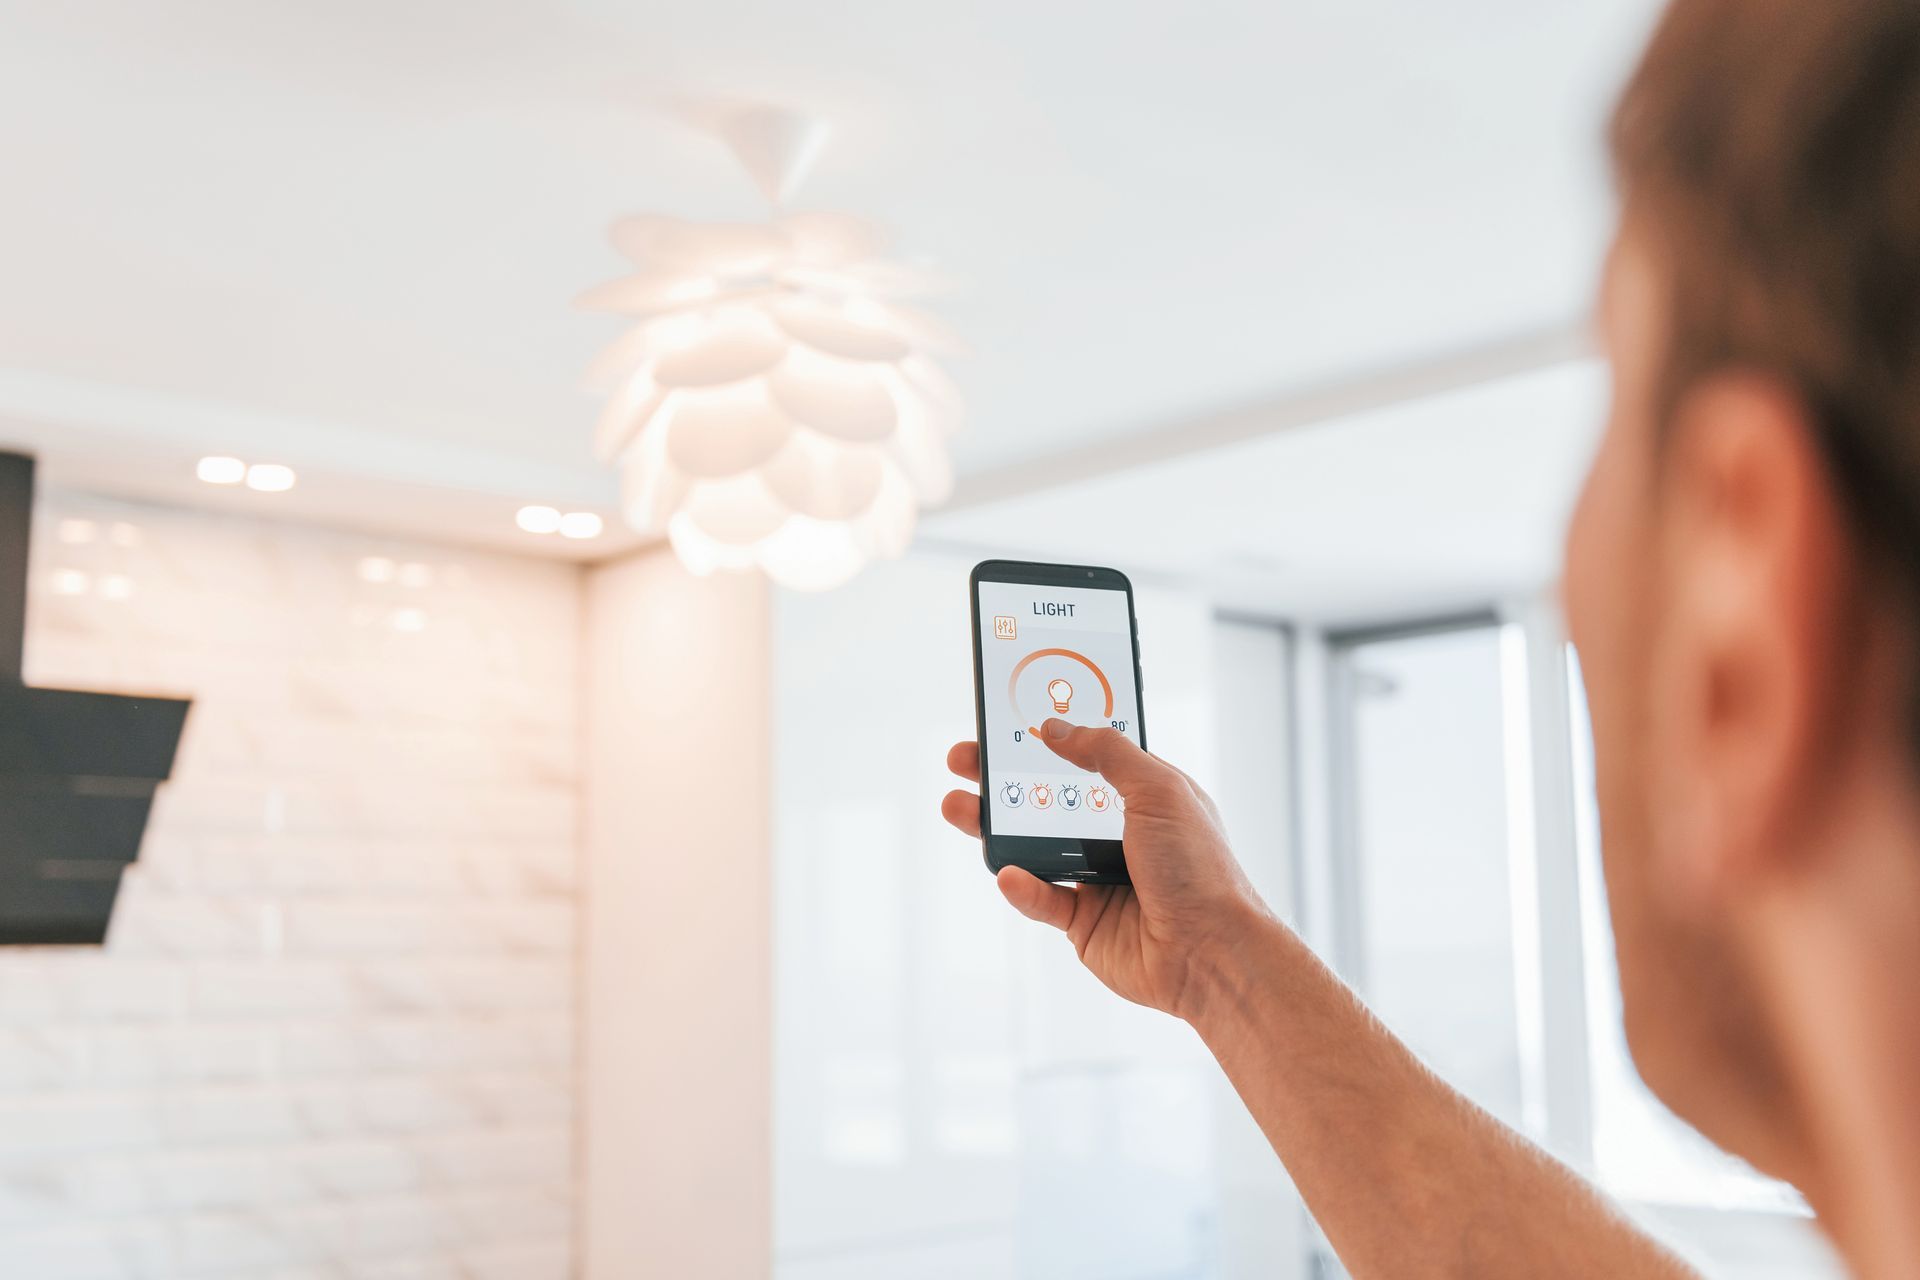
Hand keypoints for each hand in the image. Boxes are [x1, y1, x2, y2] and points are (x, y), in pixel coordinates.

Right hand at [942, 719, 1271, 1021]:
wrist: (1212, 952)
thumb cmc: (1200, 868)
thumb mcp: (1159, 789)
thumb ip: (1107, 753)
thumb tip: (1056, 728)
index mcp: (1144, 798)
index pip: (1088, 758)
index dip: (1050, 739)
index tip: (1010, 720)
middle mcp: (1119, 835)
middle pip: (1048, 799)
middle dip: (1003, 779)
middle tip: (964, 759)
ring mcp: (1098, 880)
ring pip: (1033, 847)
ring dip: (994, 828)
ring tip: (957, 807)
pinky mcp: (1084, 923)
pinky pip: (1041, 900)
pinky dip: (1022, 888)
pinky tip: (1009, 874)